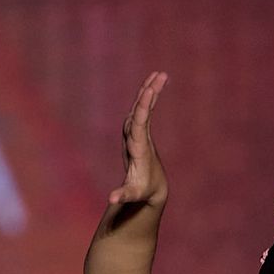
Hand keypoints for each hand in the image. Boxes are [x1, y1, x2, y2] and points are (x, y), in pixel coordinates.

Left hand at [106, 69, 169, 214]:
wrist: (141, 189)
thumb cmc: (141, 192)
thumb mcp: (132, 195)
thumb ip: (123, 195)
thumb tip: (111, 200)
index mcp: (135, 147)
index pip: (138, 123)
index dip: (143, 106)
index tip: (149, 91)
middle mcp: (132, 135)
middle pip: (139, 109)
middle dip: (147, 93)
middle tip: (158, 76)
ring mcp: (136, 132)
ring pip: (142, 106)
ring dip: (150, 89)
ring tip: (161, 74)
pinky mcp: (142, 130)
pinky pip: (147, 109)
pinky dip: (152, 96)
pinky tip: (159, 83)